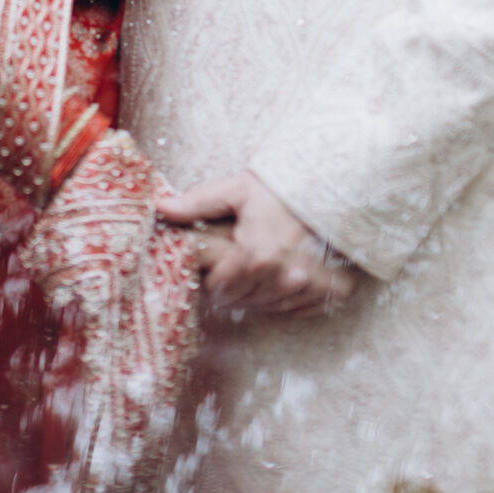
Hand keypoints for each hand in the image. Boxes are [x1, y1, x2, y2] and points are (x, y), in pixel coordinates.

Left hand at [156, 170, 359, 316]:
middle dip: (235, 284)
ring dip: (260, 292)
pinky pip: (298, 308)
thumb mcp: (237, 189)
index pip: (219, 289)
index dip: (213, 276)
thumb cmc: (281, 186)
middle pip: (243, 301)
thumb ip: (197, 202)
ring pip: (269, 307)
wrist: (334, 184)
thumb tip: (159, 207)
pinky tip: (285, 272)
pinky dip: (288, 296)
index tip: (218, 259)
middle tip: (238, 258)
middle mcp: (283, 279)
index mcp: (255, 257)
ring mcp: (310, 288)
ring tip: (261, 262)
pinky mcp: (332, 291)